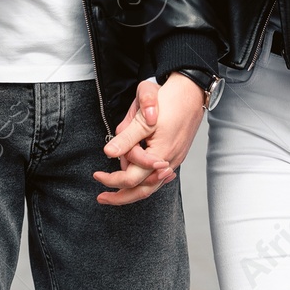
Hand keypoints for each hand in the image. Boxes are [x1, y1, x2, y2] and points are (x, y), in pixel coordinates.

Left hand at [93, 75, 205, 205]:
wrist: (193, 90)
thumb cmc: (170, 99)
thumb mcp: (144, 116)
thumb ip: (126, 137)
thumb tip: (109, 153)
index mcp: (160, 153)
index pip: (131, 178)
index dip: (112, 179)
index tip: (96, 175)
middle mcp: (170, 160)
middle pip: (143, 190)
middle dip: (121, 196)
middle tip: (102, 198)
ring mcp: (175, 158)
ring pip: (152, 185)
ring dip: (133, 188)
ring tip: (116, 189)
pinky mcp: (177, 154)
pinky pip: (160, 176)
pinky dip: (146, 180)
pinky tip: (137, 179)